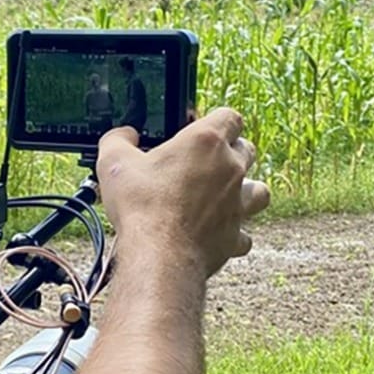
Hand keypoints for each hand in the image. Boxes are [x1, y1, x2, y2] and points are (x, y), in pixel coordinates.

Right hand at [96, 107, 268, 276]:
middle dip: (231, 153)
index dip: (217, 121)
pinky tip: (216, 234)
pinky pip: (245, 234)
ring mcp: (238, 204)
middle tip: (205, 163)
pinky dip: (234, 233)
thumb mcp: (114, 162)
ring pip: (259, 190)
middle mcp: (230, 169)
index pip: (229, 117)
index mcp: (206, 142)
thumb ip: (118, 139)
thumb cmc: (141, 206)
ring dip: (246, 191)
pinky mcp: (235, 236)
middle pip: (247, 150)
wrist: (159, 256)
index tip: (200, 129)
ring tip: (225, 196)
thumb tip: (124, 135)